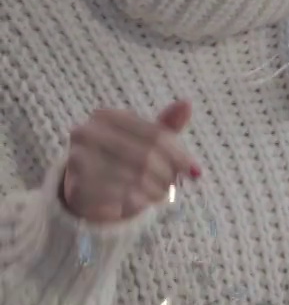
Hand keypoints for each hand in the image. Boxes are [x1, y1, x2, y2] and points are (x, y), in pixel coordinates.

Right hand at [61, 100, 199, 223]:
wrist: (87, 190)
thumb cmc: (121, 160)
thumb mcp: (145, 142)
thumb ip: (165, 127)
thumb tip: (187, 103)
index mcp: (107, 116)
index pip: (156, 136)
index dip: (180, 156)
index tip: (195, 172)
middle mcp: (87, 132)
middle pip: (148, 156)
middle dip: (167, 175)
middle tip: (174, 185)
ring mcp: (78, 158)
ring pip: (136, 177)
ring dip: (156, 190)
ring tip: (160, 193)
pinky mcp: (78, 185)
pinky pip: (121, 195)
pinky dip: (139, 200)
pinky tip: (143, 201)